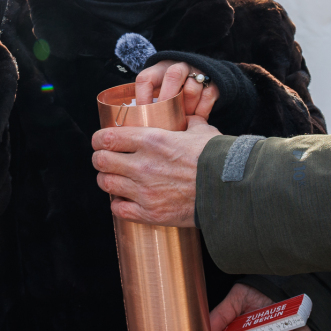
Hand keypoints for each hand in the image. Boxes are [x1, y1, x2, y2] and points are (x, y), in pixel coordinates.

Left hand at [90, 114, 219, 225]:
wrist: (231, 191)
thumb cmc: (217, 159)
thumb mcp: (201, 131)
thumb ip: (187, 123)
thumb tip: (186, 117)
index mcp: (152, 140)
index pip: (108, 137)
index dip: (100, 139)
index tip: (101, 141)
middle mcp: (143, 165)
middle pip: (101, 161)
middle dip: (100, 159)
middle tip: (105, 160)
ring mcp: (145, 191)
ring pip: (106, 184)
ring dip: (107, 181)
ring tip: (114, 180)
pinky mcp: (150, 213)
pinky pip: (118, 209)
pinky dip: (118, 204)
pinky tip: (125, 200)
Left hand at [134, 61, 218, 119]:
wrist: (202, 78)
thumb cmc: (174, 91)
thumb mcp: (160, 91)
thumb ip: (152, 103)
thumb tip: (140, 128)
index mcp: (160, 69)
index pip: (146, 78)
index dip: (143, 97)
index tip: (144, 115)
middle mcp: (178, 66)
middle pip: (173, 76)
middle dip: (169, 99)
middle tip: (166, 118)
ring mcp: (197, 72)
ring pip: (192, 89)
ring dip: (187, 108)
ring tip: (184, 118)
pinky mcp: (213, 82)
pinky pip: (207, 97)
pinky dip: (201, 111)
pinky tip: (197, 118)